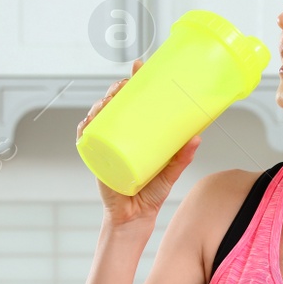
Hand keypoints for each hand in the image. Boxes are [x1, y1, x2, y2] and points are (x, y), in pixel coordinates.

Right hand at [78, 57, 202, 225]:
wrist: (135, 218)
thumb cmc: (151, 193)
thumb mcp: (170, 172)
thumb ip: (183, 157)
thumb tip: (197, 137)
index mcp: (136, 132)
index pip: (133, 100)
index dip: (134, 81)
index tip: (139, 65)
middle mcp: (119, 135)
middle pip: (113, 103)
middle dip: (115, 89)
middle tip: (124, 84)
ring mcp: (106, 146)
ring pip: (97, 117)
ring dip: (100, 104)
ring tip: (110, 100)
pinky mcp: (97, 159)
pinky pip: (86, 140)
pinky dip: (85, 128)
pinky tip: (89, 120)